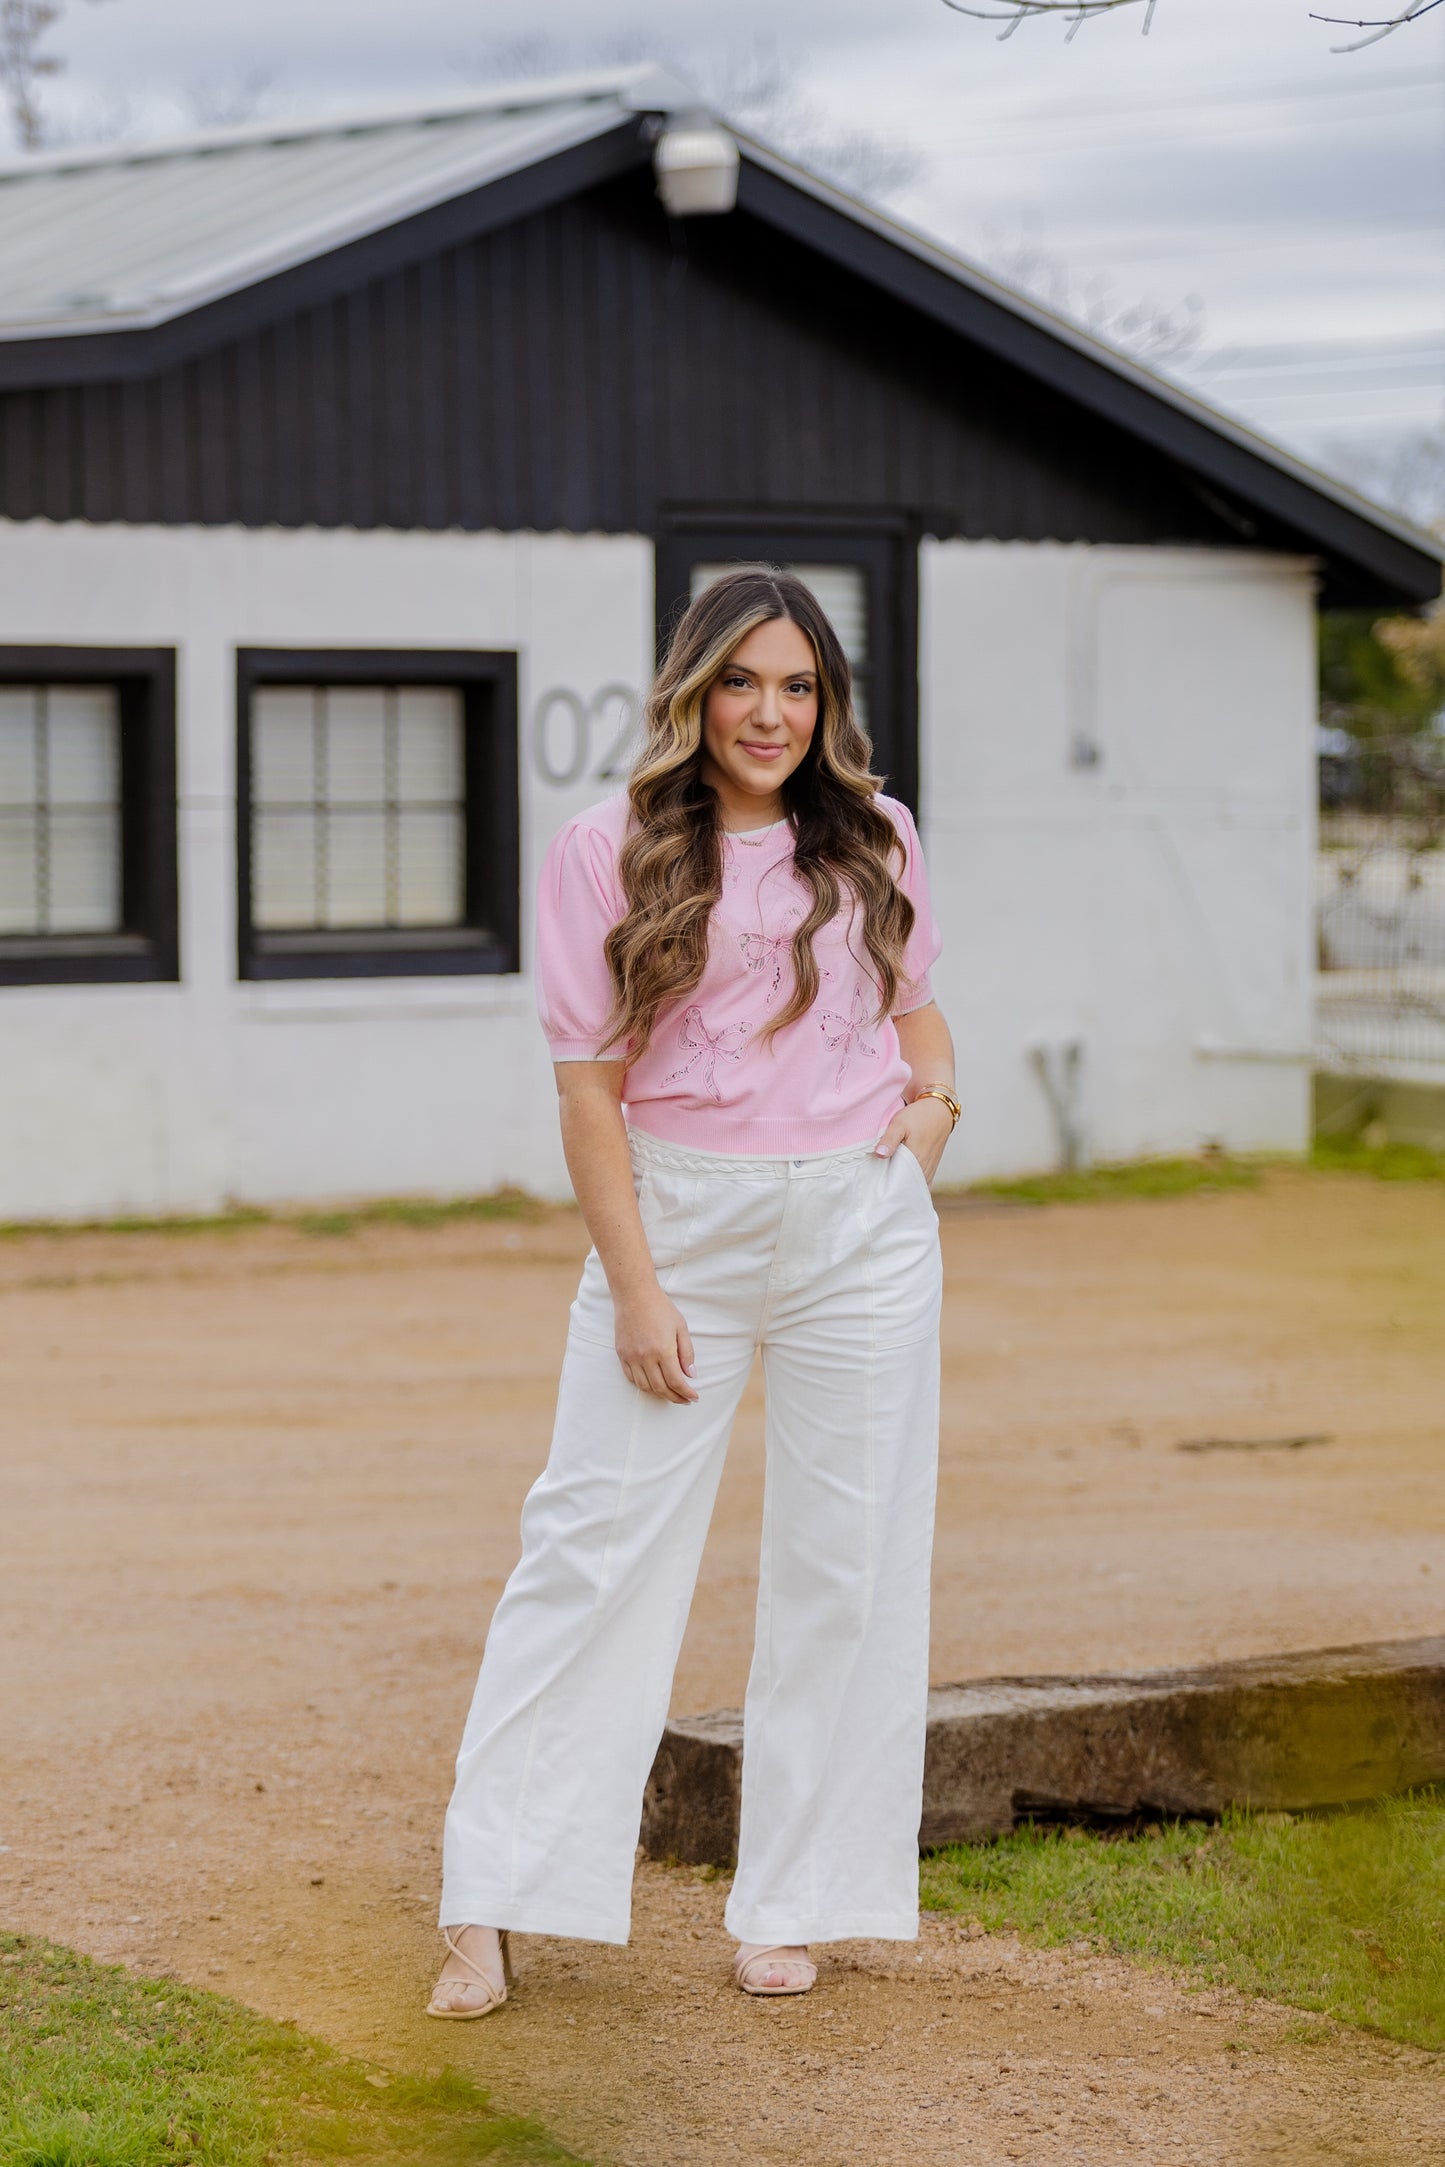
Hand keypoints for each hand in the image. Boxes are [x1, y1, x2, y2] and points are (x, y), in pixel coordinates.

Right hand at [614, 1282, 697, 1403]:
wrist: (634, 1295)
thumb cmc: (661, 1308)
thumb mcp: (681, 1327)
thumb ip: (687, 1353)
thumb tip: (691, 1375)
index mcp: (663, 1350)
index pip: (676, 1381)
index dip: (686, 1393)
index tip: (694, 1397)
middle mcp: (646, 1357)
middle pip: (661, 1388)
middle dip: (675, 1398)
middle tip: (685, 1400)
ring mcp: (632, 1357)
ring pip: (645, 1387)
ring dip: (659, 1394)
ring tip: (670, 1394)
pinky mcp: (622, 1354)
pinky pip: (631, 1378)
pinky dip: (643, 1385)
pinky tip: (653, 1384)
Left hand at [874, 1093, 954, 1182]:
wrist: (939, 1108)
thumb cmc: (919, 1115)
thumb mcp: (900, 1124)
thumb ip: (889, 1140)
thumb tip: (879, 1155)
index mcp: (916, 1160)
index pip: (900, 1185)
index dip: (888, 1189)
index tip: (877, 1190)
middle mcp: (925, 1168)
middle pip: (907, 1188)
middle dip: (895, 1191)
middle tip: (879, 1191)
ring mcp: (929, 1168)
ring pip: (915, 1186)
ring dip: (903, 1188)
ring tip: (888, 1188)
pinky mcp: (931, 1166)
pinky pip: (921, 1182)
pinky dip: (912, 1185)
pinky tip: (901, 1184)